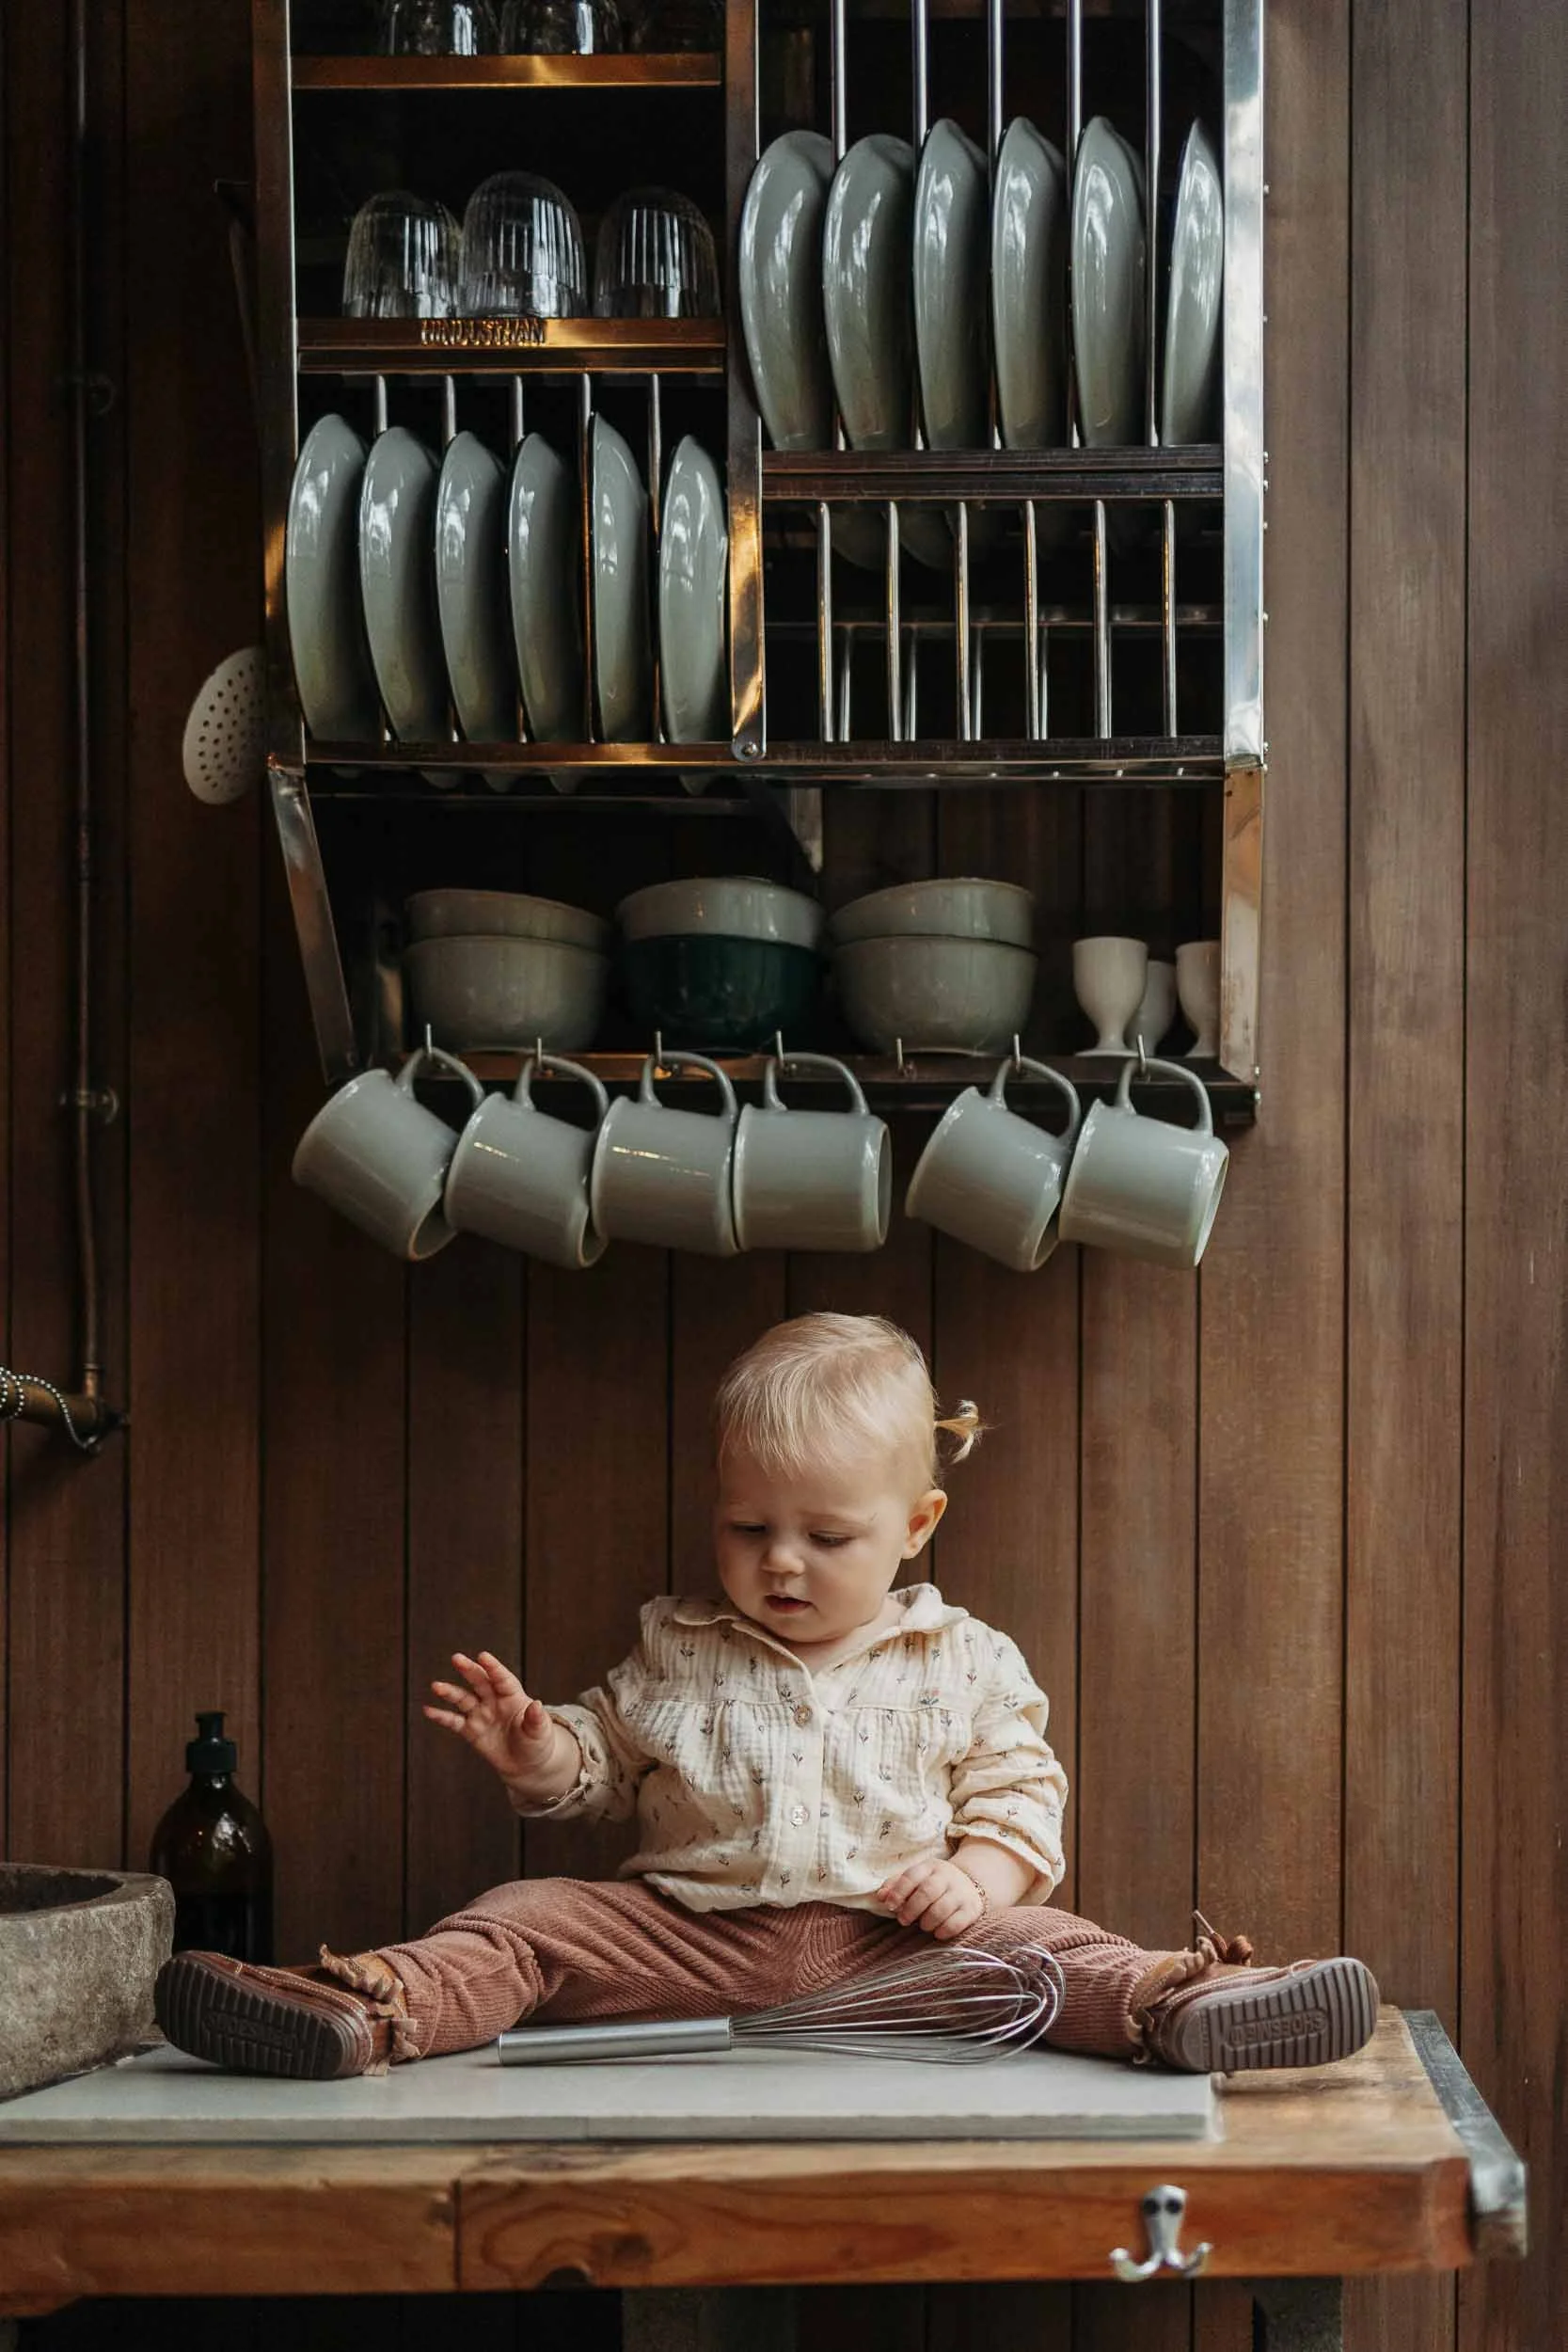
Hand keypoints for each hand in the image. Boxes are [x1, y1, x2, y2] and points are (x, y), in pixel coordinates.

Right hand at [424, 1651, 568, 1797]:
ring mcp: (482, 1715)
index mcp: (513, 1698)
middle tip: (456, 1658)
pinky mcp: (471, 1731)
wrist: (526, 1764)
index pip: (502, 1679)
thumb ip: (536, 1719)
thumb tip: (537, 1705)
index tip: (483, 1656)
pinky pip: (454, 1721)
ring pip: (463, 1699)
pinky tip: (428, 1710)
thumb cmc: (537, 1744)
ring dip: (450, 1692)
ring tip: (436, 1686)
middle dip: (469, 1670)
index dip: (494, 1668)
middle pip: (480, 1682)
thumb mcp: (540, 1732)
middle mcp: (495, 1702)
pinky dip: (441, 1716)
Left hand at [877, 1856, 985, 1940]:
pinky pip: (958, 1922)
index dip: (898, 1892)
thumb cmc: (934, 1884)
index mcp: (929, 1867)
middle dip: (911, 1909)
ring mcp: (961, 1892)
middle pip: (927, 1891)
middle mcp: (946, 1877)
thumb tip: (881, 1896)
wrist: (970, 1884)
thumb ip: (896, 1885)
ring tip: (923, 1925)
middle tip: (903, 1920)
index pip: (911, 1876)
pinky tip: (937, 1932)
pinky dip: (944, 1930)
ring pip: (942, 1908)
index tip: (890, 1905)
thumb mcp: (916, 1878)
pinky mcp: (971, 1909)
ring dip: (927, 1921)